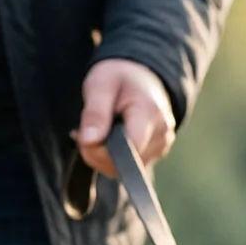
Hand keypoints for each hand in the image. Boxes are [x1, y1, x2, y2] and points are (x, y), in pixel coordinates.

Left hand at [76, 59, 174, 176]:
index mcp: (149, 113)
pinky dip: (111, 157)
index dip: (101, 151)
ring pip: (122, 170)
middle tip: (85, 130)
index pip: (127, 151)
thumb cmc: (119, 77)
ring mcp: (161, 146)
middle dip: (96, 153)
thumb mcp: (100, 85)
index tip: (84, 135)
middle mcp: (161, 133)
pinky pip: (127, 167)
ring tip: (98, 130)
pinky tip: (109, 138)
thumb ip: (95, 113)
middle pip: (122, 164)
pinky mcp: (157, 153)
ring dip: (101, 156)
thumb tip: (90, 142)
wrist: (141, 74)